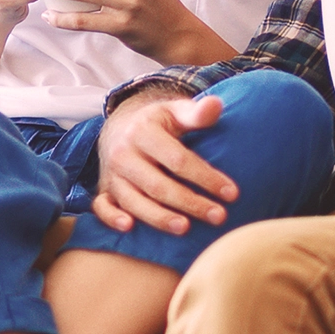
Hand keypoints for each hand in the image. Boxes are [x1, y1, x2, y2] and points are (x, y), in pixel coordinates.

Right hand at [92, 93, 238, 233]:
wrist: (120, 128)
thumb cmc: (159, 123)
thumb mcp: (176, 111)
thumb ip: (196, 112)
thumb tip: (216, 104)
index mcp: (143, 132)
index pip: (178, 159)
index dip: (205, 177)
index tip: (232, 193)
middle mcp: (124, 154)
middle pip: (159, 185)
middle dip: (190, 203)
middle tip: (220, 217)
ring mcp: (113, 174)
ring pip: (135, 201)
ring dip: (160, 218)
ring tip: (186, 229)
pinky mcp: (104, 190)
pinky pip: (102, 207)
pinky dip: (112, 218)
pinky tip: (129, 228)